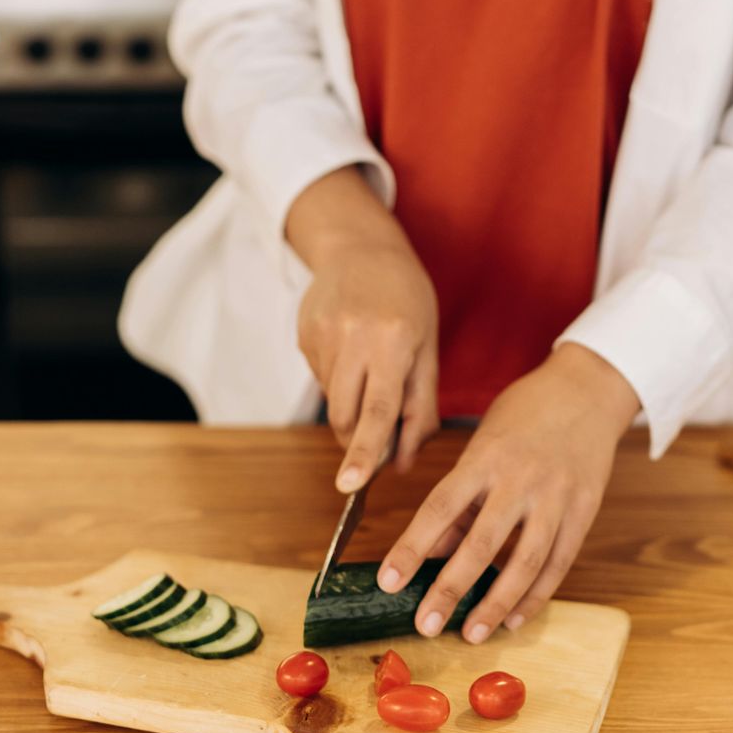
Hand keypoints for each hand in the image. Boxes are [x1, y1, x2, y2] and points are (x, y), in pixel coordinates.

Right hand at [297, 239, 439, 485]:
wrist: (360, 248)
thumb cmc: (406, 299)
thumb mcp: (428, 348)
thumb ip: (420, 408)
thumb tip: (401, 463)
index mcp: (393, 340)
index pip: (378, 409)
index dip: (365, 451)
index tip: (350, 485)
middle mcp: (353, 337)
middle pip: (345, 416)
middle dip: (357, 440)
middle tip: (376, 440)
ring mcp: (322, 335)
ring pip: (332, 402)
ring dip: (350, 406)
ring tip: (368, 369)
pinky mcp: (303, 335)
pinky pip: (320, 378)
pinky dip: (338, 379)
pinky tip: (350, 348)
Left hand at [377, 343, 640, 641]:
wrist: (588, 390)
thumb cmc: (524, 414)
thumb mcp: (483, 444)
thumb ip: (461, 500)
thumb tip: (430, 551)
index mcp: (484, 458)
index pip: (440, 508)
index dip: (411, 547)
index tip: (388, 580)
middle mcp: (519, 480)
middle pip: (481, 544)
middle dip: (450, 589)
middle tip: (425, 624)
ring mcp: (556, 497)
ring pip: (524, 562)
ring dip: (495, 604)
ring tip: (470, 633)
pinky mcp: (584, 511)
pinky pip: (559, 563)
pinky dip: (536, 595)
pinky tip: (514, 619)